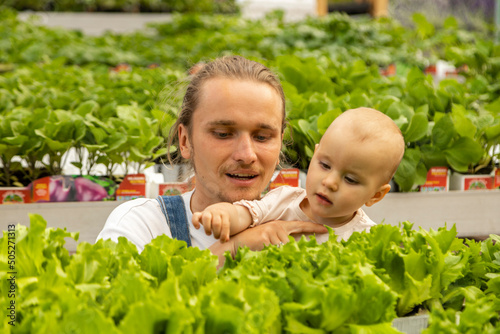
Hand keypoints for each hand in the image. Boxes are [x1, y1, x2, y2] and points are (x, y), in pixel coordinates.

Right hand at [192, 206, 230, 242]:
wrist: (217, 209)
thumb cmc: (222, 221)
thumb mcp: (225, 225)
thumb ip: (226, 232)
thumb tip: (226, 240)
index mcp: (224, 215)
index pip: (225, 225)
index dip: (223, 235)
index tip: (222, 241)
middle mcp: (216, 212)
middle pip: (216, 223)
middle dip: (216, 233)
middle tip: (216, 237)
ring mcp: (208, 212)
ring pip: (206, 218)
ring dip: (207, 229)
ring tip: (209, 234)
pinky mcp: (200, 213)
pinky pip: (195, 216)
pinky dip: (195, 222)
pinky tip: (197, 228)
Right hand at [209, 220, 328, 263]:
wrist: (236, 243)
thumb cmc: (254, 244)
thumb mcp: (270, 240)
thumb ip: (282, 243)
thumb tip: (296, 251)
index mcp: (280, 226)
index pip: (300, 226)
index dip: (313, 228)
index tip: (326, 229)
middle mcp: (278, 226)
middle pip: (292, 244)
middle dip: (287, 254)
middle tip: (273, 254)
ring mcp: (272, 230)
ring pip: (284, 249)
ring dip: (276, 256)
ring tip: (264, 252)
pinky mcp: (267, 237)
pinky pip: (276, 251)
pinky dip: (270, 255)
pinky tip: (261, 251)